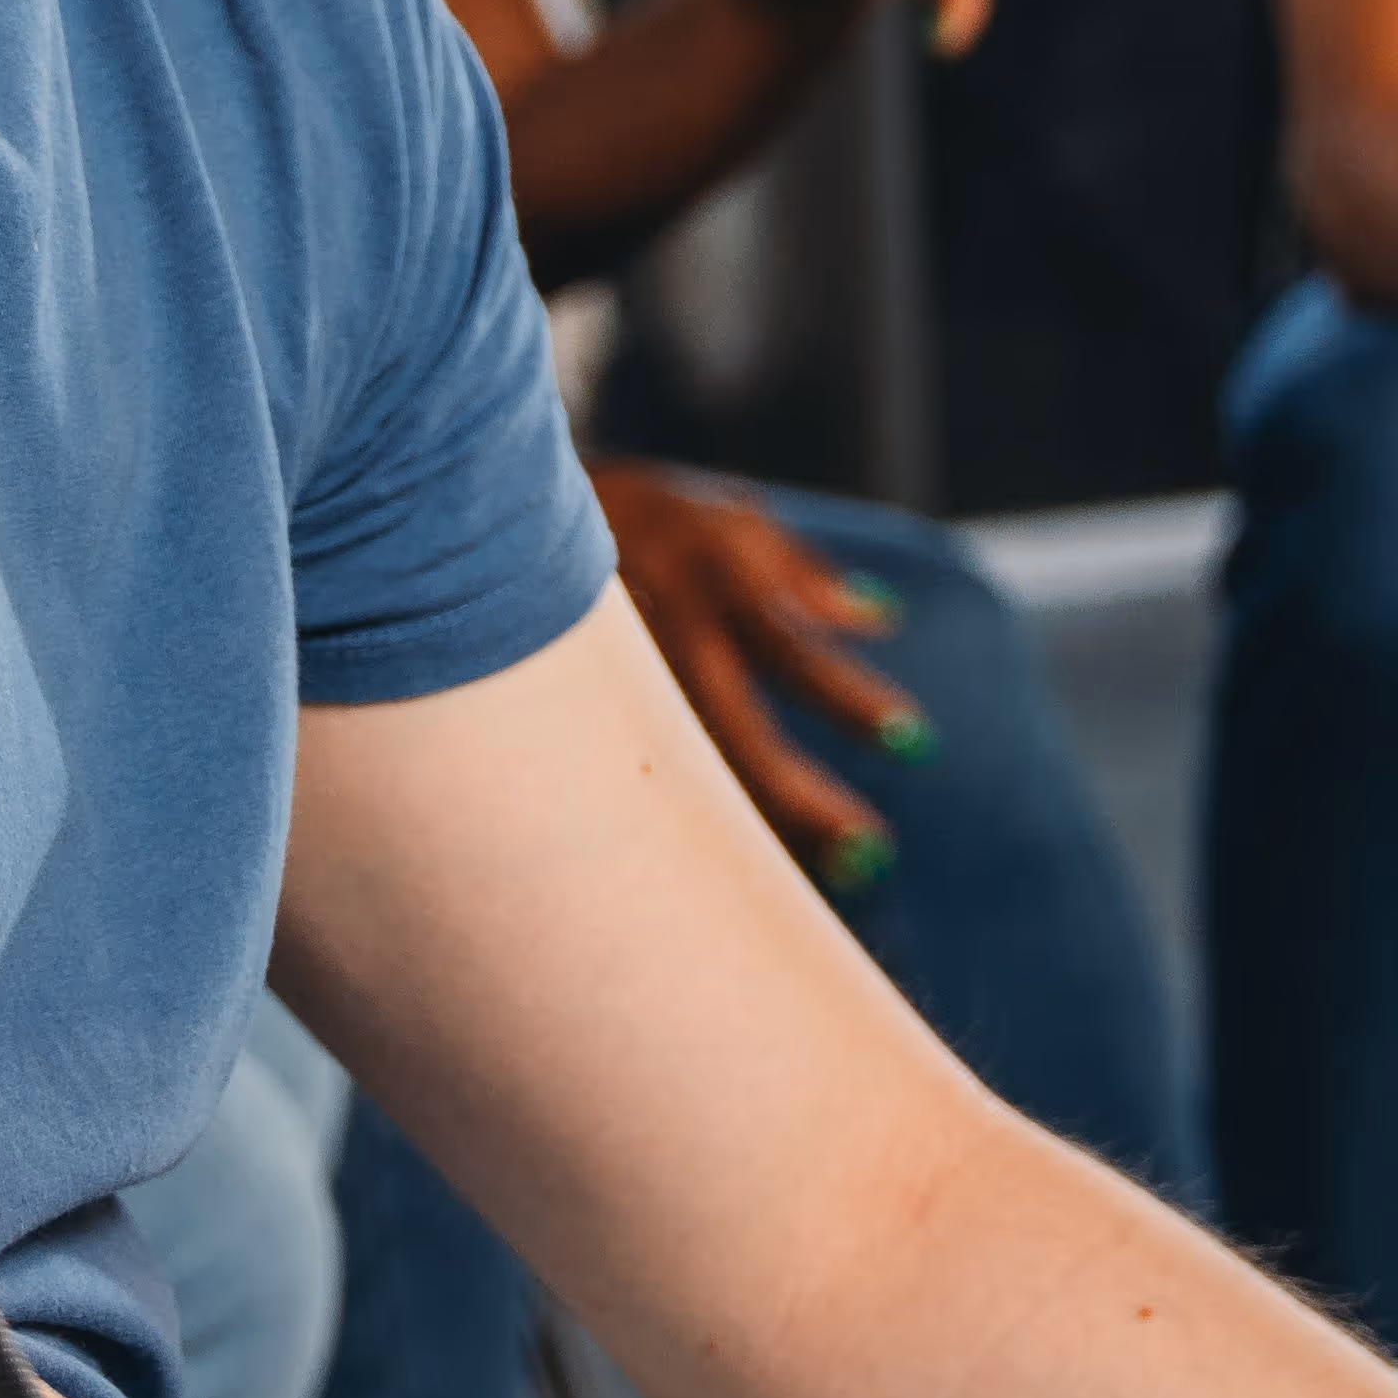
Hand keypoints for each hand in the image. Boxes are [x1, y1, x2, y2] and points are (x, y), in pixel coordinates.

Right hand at [588, 456, 905, 892]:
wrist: (483, 519)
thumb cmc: (628, 516)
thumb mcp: (713, 515)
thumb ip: (795, 567)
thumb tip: (881, 617)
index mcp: (699, 572)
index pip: (789, 647)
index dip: (849, 698)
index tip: (914, 741)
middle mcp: (650, 630)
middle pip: (730, 732)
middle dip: (799, 800)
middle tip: (870, 854)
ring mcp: (598, 680)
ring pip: (675, 775)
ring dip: (745, 837)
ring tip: (818, 882)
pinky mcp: (560, 717)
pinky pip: (630, 787)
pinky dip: (684, 833)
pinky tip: (728, 882)